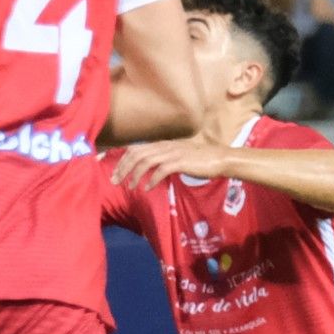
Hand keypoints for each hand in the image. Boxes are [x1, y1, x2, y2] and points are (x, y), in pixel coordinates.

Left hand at [110, 139, 224, 190]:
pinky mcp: (180, 162)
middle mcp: (164, 146)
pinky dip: (152, 179)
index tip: (114, 172)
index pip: (135, 148)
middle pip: (137, 154)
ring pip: (146, 161)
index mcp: (161, 144)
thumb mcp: (176, 156)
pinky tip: (148, 188)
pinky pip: (161, 170)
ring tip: (130, 187)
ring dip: (135, 175)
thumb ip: (162, 159)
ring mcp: (172, 153)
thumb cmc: (199, 159)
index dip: (122, 159)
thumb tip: (148, 168)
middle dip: (123, 168)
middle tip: (115, 181)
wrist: (219, 158)